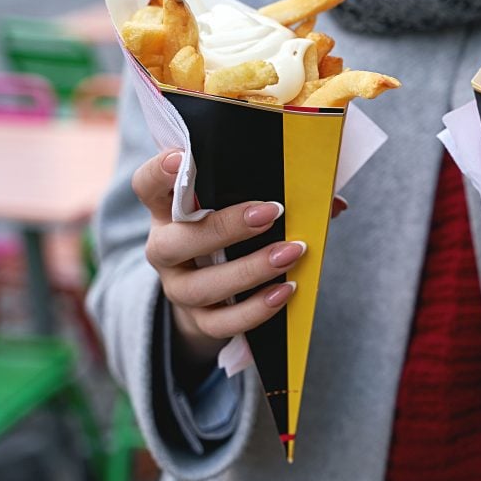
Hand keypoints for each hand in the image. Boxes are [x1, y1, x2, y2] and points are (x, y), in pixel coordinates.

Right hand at [132, 149, 310, 366]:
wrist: (213, 297)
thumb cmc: (232, 236)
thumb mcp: (243, 210)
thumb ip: (279, 196)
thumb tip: (333, 202)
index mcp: (168, 210)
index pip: (148, 186)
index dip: (158, 172)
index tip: (180, 159)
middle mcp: (164, 249)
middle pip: (175, 241)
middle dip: (224, 227)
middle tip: (270, 213)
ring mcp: (178, 287)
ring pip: (201, 286)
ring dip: (250, 269)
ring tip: (291, 253)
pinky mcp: (198, 321)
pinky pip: (221, 322)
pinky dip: (255, 309)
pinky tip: (285, 292)